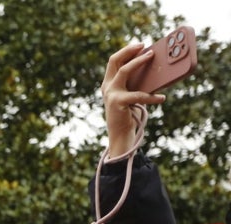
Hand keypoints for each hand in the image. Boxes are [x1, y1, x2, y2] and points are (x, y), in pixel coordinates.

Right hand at [101, 43, 165, 157]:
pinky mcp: (118, 102)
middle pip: (114, 60)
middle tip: (146, 47)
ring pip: (124, 70)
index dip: (126, 50)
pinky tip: (162, 98)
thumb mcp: (132, 94)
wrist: (121, 134)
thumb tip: (157, 68)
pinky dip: (152, 97)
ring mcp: (111, 94)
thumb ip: (137, 82)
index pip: (114, 60)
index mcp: (109, 83)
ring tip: (153, 56)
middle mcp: (107, 86)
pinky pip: (138, 95)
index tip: (141, 44)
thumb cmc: (129, 113)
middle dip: (130, 50)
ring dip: (139, 61)